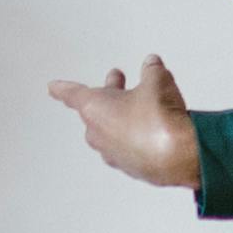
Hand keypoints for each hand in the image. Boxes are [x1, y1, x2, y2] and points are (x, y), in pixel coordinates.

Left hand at [51, 55, 202, 192]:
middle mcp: (99, 134)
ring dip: (124, 117)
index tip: (52, 87)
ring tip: (144, 105)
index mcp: (95, 108)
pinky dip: (138, 137)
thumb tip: (152, 64)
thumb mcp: (158, 81)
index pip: (73, 94)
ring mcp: (114, 154)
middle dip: (110, 94)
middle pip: (98, 111)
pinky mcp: (132, 168)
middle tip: (118, 80)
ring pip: (113, 131)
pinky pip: (129, 147)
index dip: (63, 88)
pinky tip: (156, 129)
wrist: (179, 155)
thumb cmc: (160, 119)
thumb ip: (152, 71)